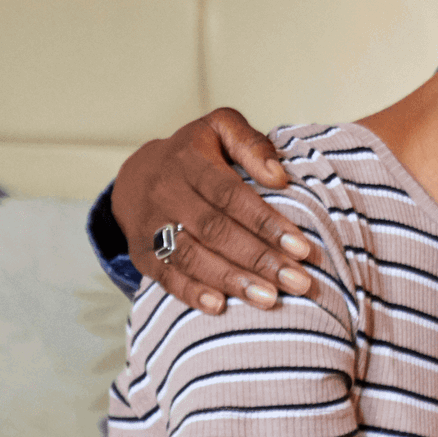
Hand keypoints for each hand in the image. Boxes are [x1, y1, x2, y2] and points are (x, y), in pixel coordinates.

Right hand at [111, 108, 315, 313]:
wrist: (136, 176)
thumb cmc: (195, 153)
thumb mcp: (220, 129)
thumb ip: (252, 144)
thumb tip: (279, 177)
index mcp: (190, 159)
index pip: (231, 195)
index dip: (266, 223)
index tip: (301, 248)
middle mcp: (166, 191)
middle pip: (215, 230)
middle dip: (259, 259)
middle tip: (298, 282)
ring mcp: (150, 224)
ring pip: (191, 256)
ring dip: (231, 280)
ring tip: (269, 299)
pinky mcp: (141, 253)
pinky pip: (164, 276)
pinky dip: (191, 293)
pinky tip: (219, 306)